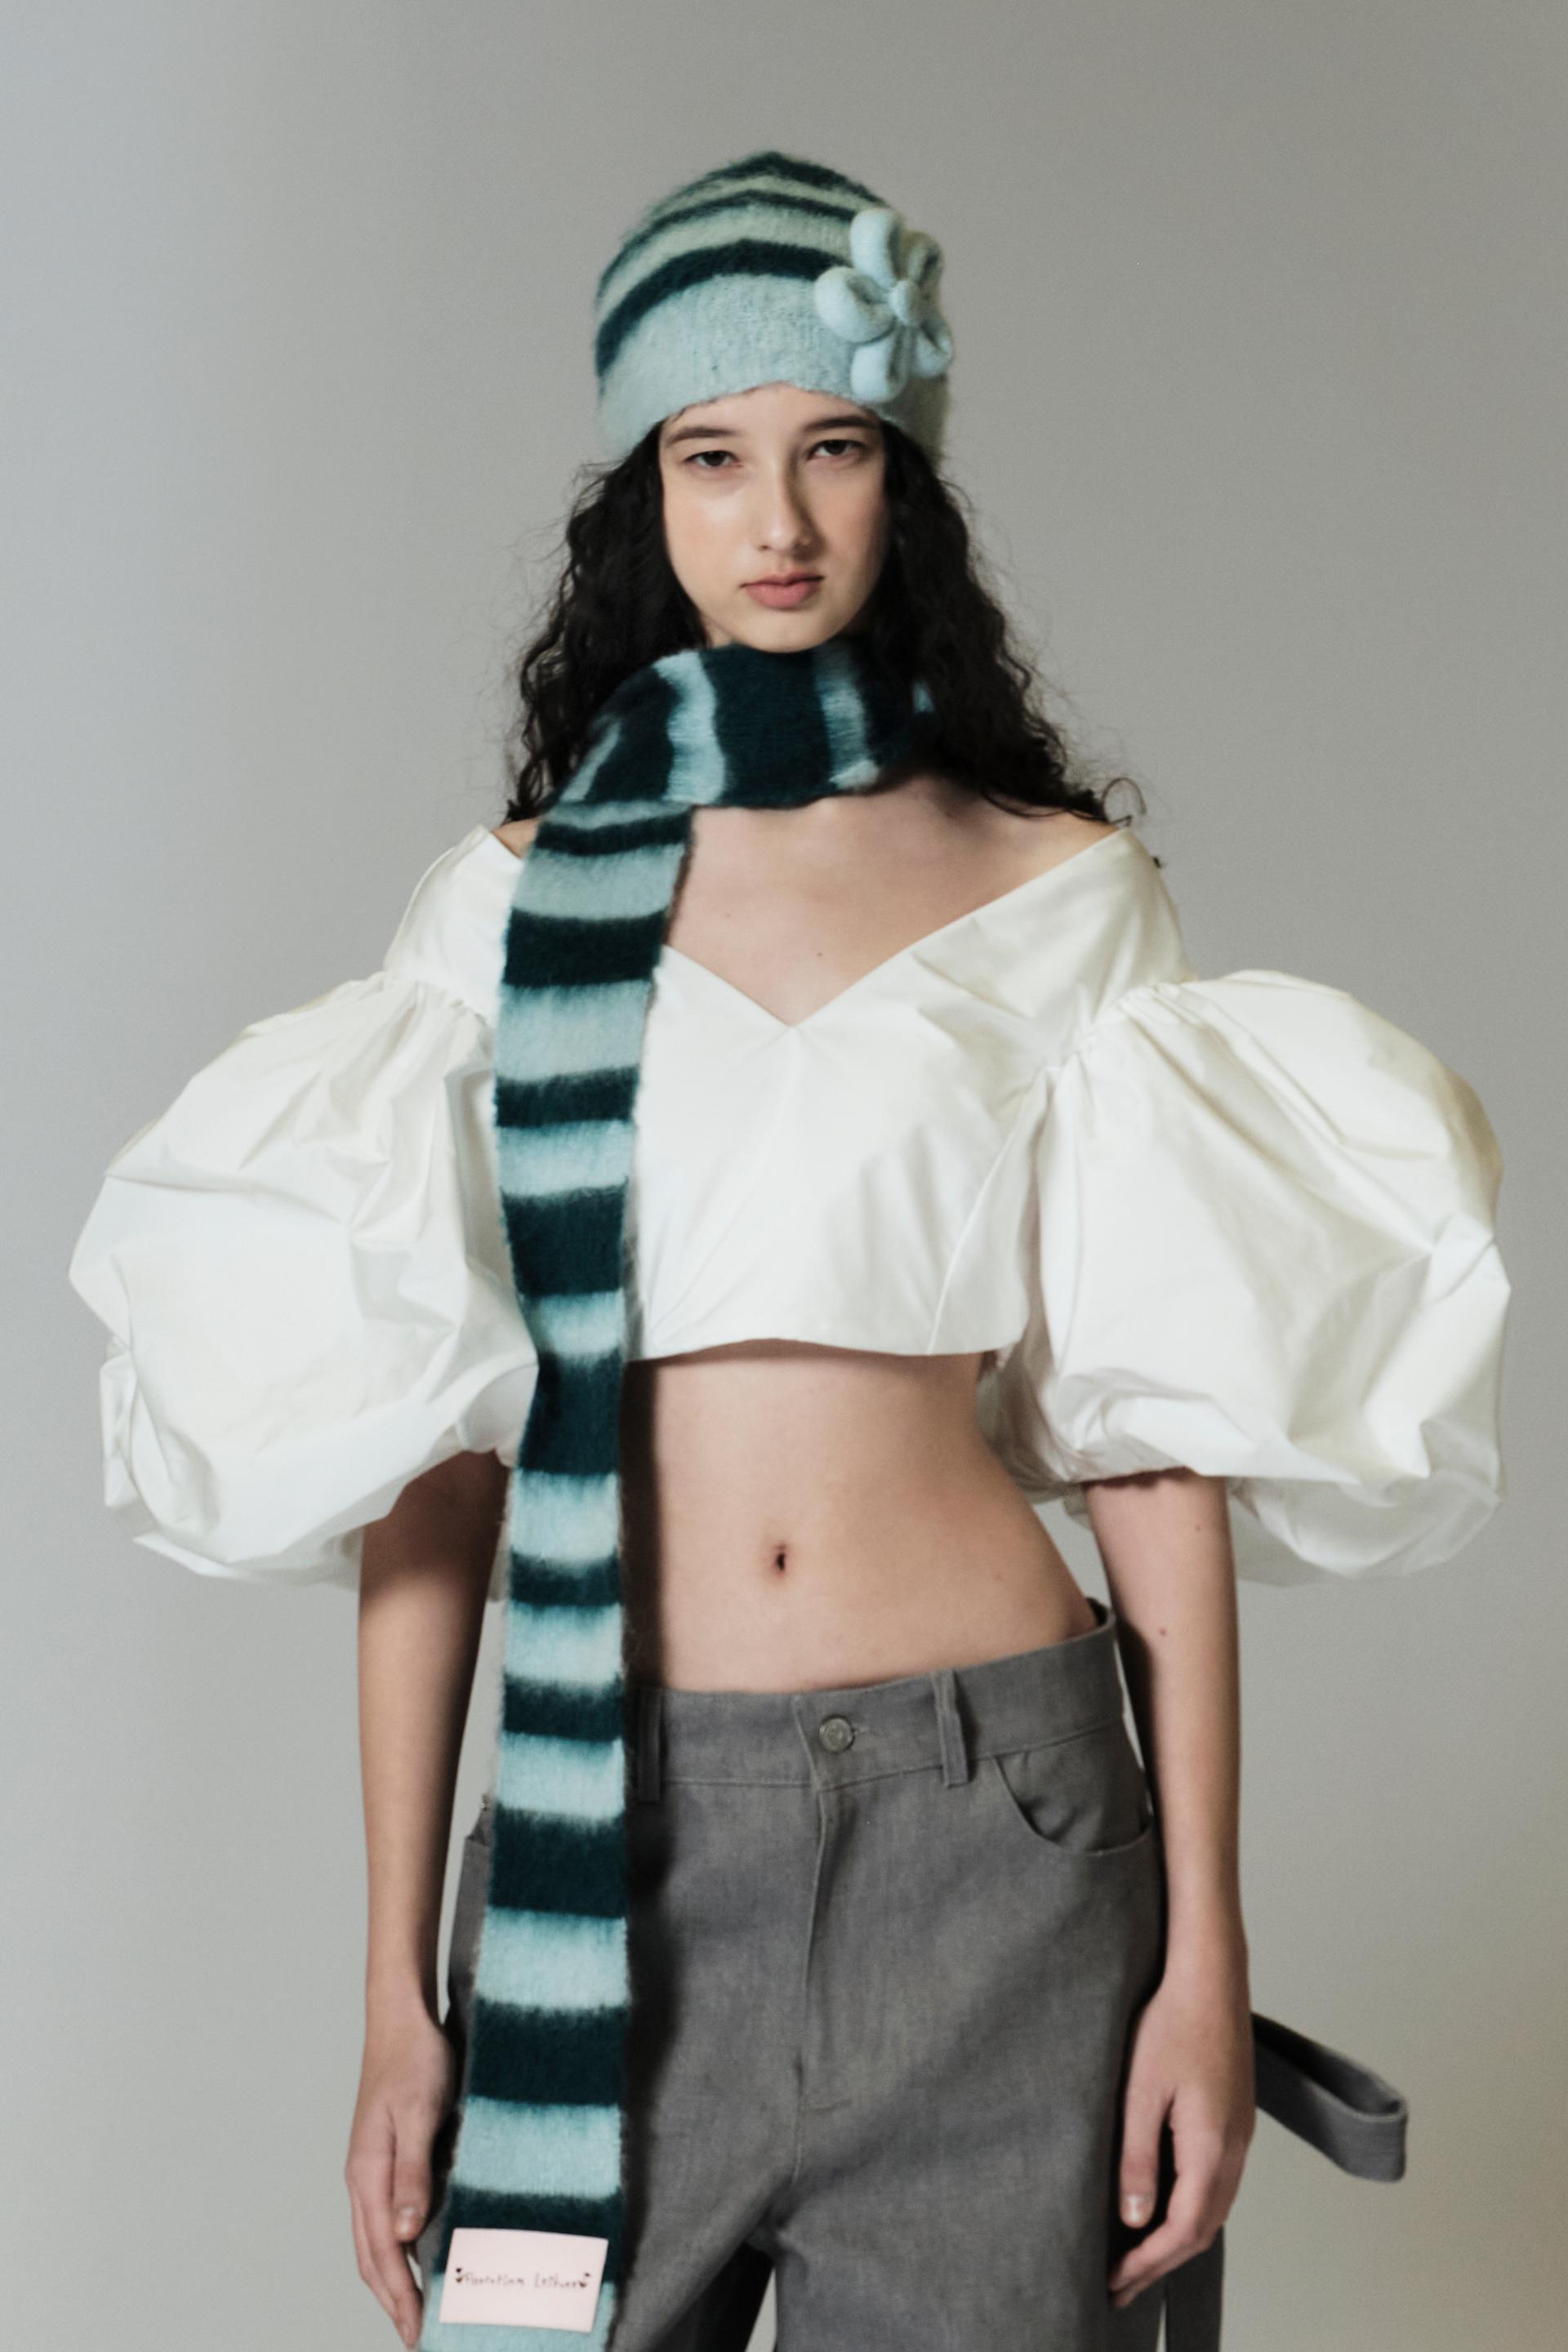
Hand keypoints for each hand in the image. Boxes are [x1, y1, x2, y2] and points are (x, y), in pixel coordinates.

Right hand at [345, 1999, 456, 2346]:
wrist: (401, 2018)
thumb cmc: (415, 2060)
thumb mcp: (419, 2114)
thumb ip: (412, 2174)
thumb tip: (406, 2235)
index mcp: (367, 2174)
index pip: (381, 2252)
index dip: (400, 2296)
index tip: (418, 2332)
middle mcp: (363, 2179)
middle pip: (371, 2256)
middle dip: (392, 2299)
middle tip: (418, 2335)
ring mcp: (370, 2169)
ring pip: (375, 2240)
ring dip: (393, 2278)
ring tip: (417, 2308)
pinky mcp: (384, 2157)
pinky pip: (387, 2216)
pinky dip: (399, 2247)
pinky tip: (421, 2253)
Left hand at [1107, 1952, 1255, 2310]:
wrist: (1210, 1975)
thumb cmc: (1171, 2023)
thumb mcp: (1139, 2093)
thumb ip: (1137, 2159)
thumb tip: (1134, 2220)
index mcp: (1211, 2148)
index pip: (1182, 2230)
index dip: (1148, 2263)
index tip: (1115, 2283)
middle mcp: (1235, 2149)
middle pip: (1203, 2229)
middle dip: (1161, 2261)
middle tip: (1121, 2284)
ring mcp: (1240, 2134)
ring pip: (1214, 2208)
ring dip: (1178, 2237)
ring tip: (1138, 2255)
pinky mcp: (1235, 2118)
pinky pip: (1218, 2182)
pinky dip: (1192, 2208)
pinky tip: (1166, 2206)